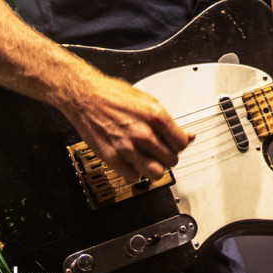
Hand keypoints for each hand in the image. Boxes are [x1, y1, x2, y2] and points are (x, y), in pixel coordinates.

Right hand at [58, 71, 191, 183]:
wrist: (86, 97)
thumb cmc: (113, 95)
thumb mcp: (148, 101)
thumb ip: (167, 122)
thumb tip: (186, 135)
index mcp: (156, 116)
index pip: (182, 144)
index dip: (178, 145)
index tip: (173, 145)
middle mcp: (144, 133)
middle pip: (171, 160)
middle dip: (167, 157)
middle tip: (160, 152)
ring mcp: (128, 147)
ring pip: (156, 173)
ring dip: (155, 169)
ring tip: (150, 161)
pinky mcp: (112, 158)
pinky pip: (133, 177)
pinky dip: (135, 173)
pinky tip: (133, 163)